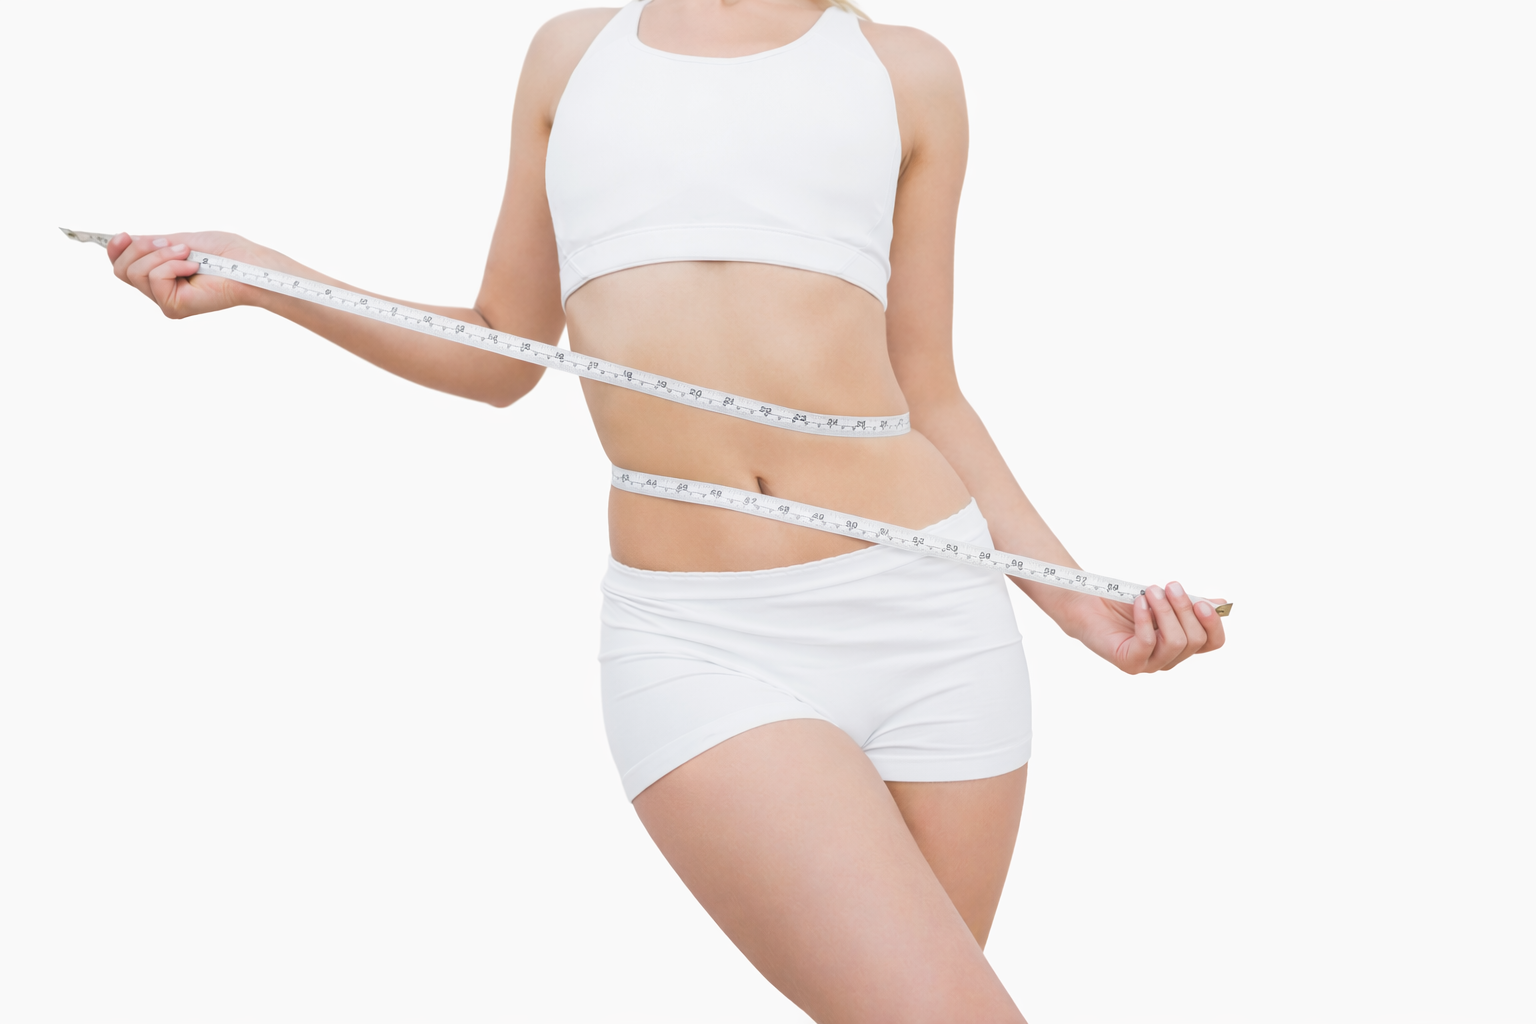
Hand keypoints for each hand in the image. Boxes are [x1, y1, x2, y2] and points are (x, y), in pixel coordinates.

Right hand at [106, 231, 264, 318]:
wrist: (247, 263)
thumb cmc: (224, 253)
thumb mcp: (179, 240)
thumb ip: (151, 244)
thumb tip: (124, 240)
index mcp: (159, 274)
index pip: (122, 267)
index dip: (115, 250)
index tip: (123, 235)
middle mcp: (159, 291)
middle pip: (122, 269)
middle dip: (142, 247)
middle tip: (174, 243)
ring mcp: (165, 301)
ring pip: (135, 272)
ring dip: (161, 254)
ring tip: (187, 253)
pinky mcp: (173, 307)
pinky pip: (154, 277)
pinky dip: (172, 264)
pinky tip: (194, 266)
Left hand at [1068, 582, 1225, 673]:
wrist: (1090, 603)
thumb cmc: (1127, 602)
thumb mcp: (1164, 599)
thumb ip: (1190, 603)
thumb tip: (1220, 604)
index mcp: (1182, 643)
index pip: (1212, 642)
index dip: (1213, 624)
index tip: (1202, 601)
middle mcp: (1168, 658)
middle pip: (1195, 640)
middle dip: (1184, 609)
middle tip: (1169, 586)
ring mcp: (1149, 664)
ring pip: (1175, 642)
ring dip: (1165, 611)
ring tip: (1150, 592)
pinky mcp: (1129, 663)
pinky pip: (1147, 643)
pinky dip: (1145, 619)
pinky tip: (1139, 603)